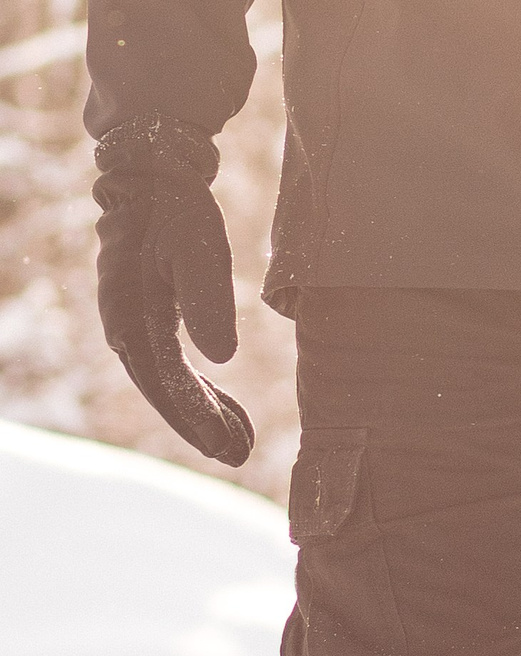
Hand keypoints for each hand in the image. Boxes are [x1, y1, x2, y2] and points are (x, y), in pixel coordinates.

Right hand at [93, 116, 253, 466]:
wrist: (154, 178)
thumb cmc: (178, 211)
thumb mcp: (199, 248)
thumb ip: (207, 301)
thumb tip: (220, 358)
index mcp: (131, 308)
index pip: (162, 375)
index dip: (192, 414)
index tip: (222, 444)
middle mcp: (125, 321)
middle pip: (161, 387)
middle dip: (198, 425)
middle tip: (237, 457)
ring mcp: (134, 320)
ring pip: (165, 380)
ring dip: (200, 413)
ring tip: (240, 442)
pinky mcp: (148, 317)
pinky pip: (169, 363)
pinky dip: (196, 389)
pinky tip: (222, 410)